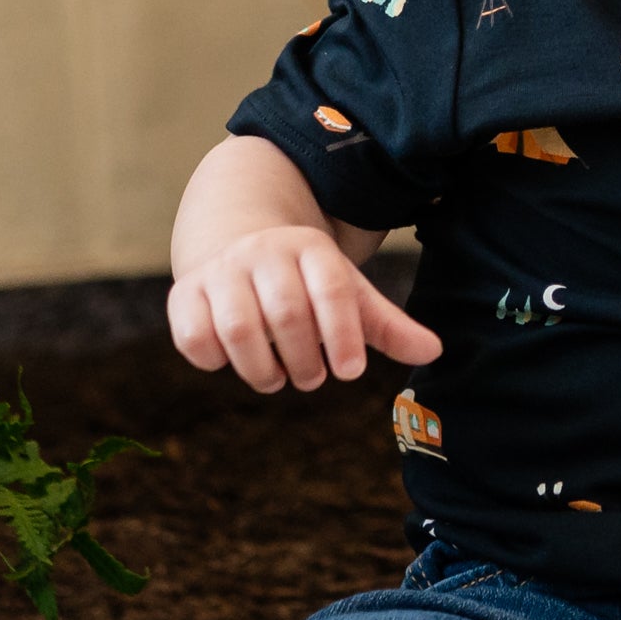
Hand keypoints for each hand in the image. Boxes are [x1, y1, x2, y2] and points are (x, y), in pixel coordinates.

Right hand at [168, 226, 441, 390]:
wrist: (236, 240)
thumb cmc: (304, 280)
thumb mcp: (347, 293)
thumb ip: (386, 325)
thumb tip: (435, 351)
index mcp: (311, 249)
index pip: (332, 290)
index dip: (343, 334)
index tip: (351, 372)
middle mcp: (263, 253)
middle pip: (287, 314)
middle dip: (304, 360)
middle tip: (313, 379)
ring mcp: (221, 271)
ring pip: (238, 328)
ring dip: (261, 369)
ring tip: (277, 378)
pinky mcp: (185, 293)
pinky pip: (193, 336)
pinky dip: (213, 360)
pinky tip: (231, 361)